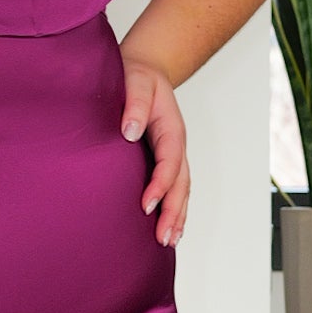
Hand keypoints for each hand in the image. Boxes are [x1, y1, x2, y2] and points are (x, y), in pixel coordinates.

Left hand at [120, 58, 189, 245]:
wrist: (144, 70)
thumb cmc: (137, 76)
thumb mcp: (136, 81)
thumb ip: (134, 104)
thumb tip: (129, 131)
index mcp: (172, 129)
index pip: (170, 162)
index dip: (160, 185)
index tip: (146, 205)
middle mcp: (176, 145)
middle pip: (182, 184)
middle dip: (174, 212)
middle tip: (163, 238)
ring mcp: (172, 154)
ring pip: (181, 190)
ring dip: (177, 216)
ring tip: (169, 242)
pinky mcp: (163, 160)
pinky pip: (174, 187)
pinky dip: (173, 209)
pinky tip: (168, 227)